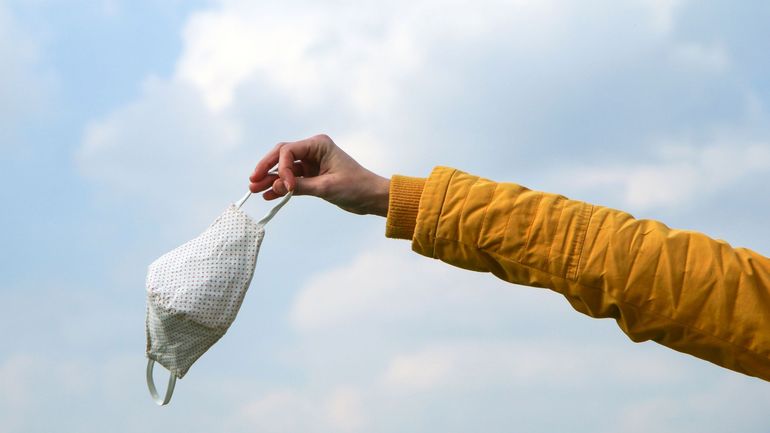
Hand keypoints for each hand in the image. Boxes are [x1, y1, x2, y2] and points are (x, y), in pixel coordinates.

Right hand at [249, 134, 390, 215]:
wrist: (372, 197)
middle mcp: (313, 150)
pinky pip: (291, 179)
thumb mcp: (327, 187)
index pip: (288, 151)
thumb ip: (299, 187)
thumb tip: (273, 188)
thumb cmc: (356, 187)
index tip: (286, 187)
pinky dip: (281, 187)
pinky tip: (269, 195)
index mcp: (318, 144)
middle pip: (281, 155)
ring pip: (284, 168)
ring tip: (254, 189)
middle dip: (267, 168)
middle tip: (253, 180)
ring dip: (271, 179)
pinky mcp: (312, 175)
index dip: (281, 168)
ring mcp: (311, 162)